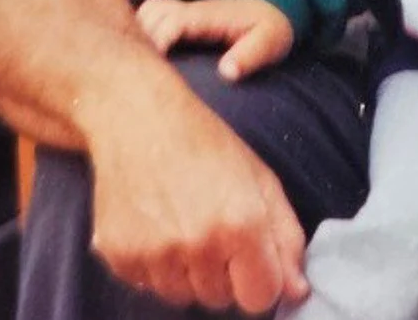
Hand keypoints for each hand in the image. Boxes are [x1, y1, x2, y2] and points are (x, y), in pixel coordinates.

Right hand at [83, 69, 310, 312]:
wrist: (138, 118)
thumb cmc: (206, 143)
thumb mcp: (260, 179)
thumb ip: (285, 238)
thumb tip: (298, 292)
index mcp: (241, 224)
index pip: (260, 298)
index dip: (258, 279)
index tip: (248, 258)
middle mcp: (198, 244)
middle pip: (220, 300)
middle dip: (221, 273)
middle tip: (209, 227)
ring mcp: (155, 254)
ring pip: (182, 297)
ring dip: (186, 273)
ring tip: (181, 225)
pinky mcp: (119, 256)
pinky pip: (147, 286)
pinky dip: (153, 266)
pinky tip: (154, 226)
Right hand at [135, 0, 296, 82]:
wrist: (273, 7)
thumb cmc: (270, 28)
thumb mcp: (270, 43)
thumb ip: (250, 56)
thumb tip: (227, 73)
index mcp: (208, 16)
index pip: (172, 22)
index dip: (157, 43)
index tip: (151, 72)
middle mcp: (190, 10)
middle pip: (150, 15)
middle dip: (138, 40)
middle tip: (137, 76)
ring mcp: (183, 13)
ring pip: (145, 13)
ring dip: (136, 34)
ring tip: (137, 69)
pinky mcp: (180, 20)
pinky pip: (149, 18)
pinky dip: (139, 32)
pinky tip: (141, 60)